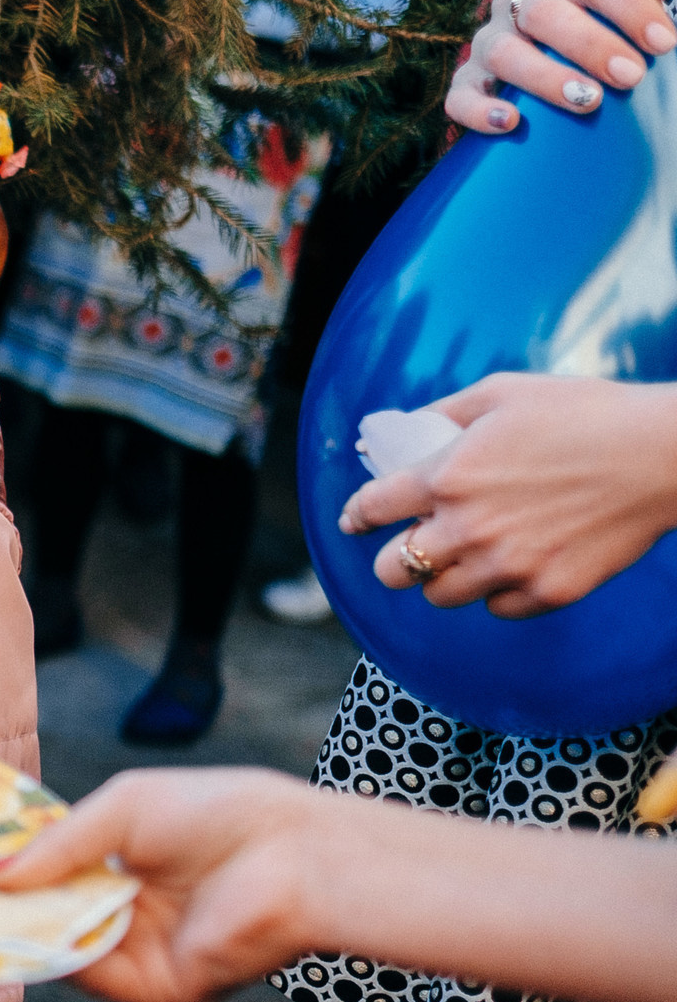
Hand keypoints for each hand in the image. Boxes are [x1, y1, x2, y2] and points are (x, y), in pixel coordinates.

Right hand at [0, 767, 324, 1001]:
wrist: (293, 855)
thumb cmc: (217, 815)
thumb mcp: (119, 812)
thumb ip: (54, 846)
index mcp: (122, 871)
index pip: (50, 881)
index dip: (4, 876)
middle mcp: (128, 918)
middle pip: (48, 921)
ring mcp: (143, 958)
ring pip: (62, 952)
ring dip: (15, 934)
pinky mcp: (161, 991)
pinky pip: (94, 978)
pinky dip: (53, 958)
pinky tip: (15, 932)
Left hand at [338, 374, 676, 615]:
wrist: (662, 453)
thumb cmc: (583, 413)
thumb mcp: (501, 393)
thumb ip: (441, 414)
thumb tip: (397, 429)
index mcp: (445, 477)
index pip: (369, 510)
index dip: (357, 515)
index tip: (356, 520)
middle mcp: (467, 528)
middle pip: (392, 571)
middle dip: (395, 557)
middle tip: (413, 545)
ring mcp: (507, 565)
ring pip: (441, 596)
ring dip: (446, 576)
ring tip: (468, 554)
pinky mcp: (547, 590)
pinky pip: (498, 608)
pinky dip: (500, 591)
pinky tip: (516, 564)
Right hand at [445, 0, 676, 132]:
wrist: (559, 64)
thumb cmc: (601, 29)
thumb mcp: (626, 5)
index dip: (630, 8)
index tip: (665, 43)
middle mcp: (514, 1)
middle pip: (543, 13)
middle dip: (590, 45)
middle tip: (632, 77)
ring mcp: (485, 42)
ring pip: (504, 53)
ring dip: (546, 78)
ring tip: (588, 102)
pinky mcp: (466, 82)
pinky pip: (460, 96)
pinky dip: (481, 110)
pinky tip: (511, 122)